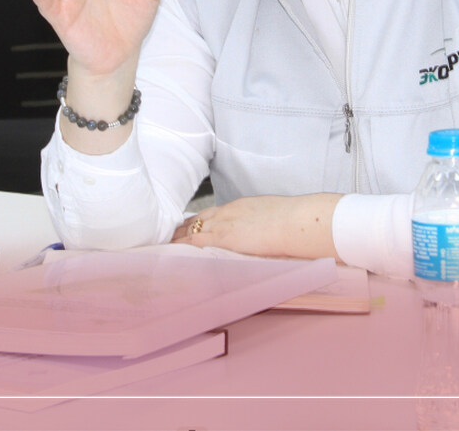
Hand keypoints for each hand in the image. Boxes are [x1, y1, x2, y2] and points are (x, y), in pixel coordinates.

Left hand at [171, 194, 342, 260]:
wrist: (294, 221)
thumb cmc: (290, 219)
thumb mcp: (270, 214)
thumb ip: (259, 221)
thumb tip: (261, 229)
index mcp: (239, 207)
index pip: (211, 213)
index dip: (198, 220)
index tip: (188, 225)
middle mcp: (227, 213)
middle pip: (198, 219)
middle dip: (183, 227)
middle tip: (169, 234)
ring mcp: (224, 225)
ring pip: (193, 229)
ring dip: (179, 236)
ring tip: (165, 243)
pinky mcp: (224, 238)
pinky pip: (197, 240)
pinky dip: (184, 245)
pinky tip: (174, 251)